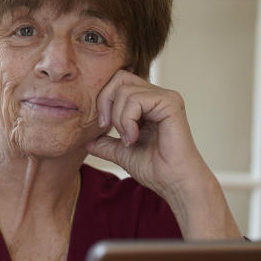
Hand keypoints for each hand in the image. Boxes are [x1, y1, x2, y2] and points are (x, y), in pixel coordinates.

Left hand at [86, 70, 241, 239]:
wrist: (173, 183)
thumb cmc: (155, 170)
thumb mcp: (122, 154)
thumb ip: (106, 144)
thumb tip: (86, 141)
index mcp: (148, 104)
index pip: (118, 83)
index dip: (104, 100)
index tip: (103, 127)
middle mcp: (158, 96)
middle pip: (120, 77)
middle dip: (105, 101)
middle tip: (107, 127)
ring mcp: (166, 97)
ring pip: (125, 89)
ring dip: (118, 118)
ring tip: (128, 139)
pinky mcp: (170, 103)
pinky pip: (137, 99)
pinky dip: (128, 119)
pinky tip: (134, 138)